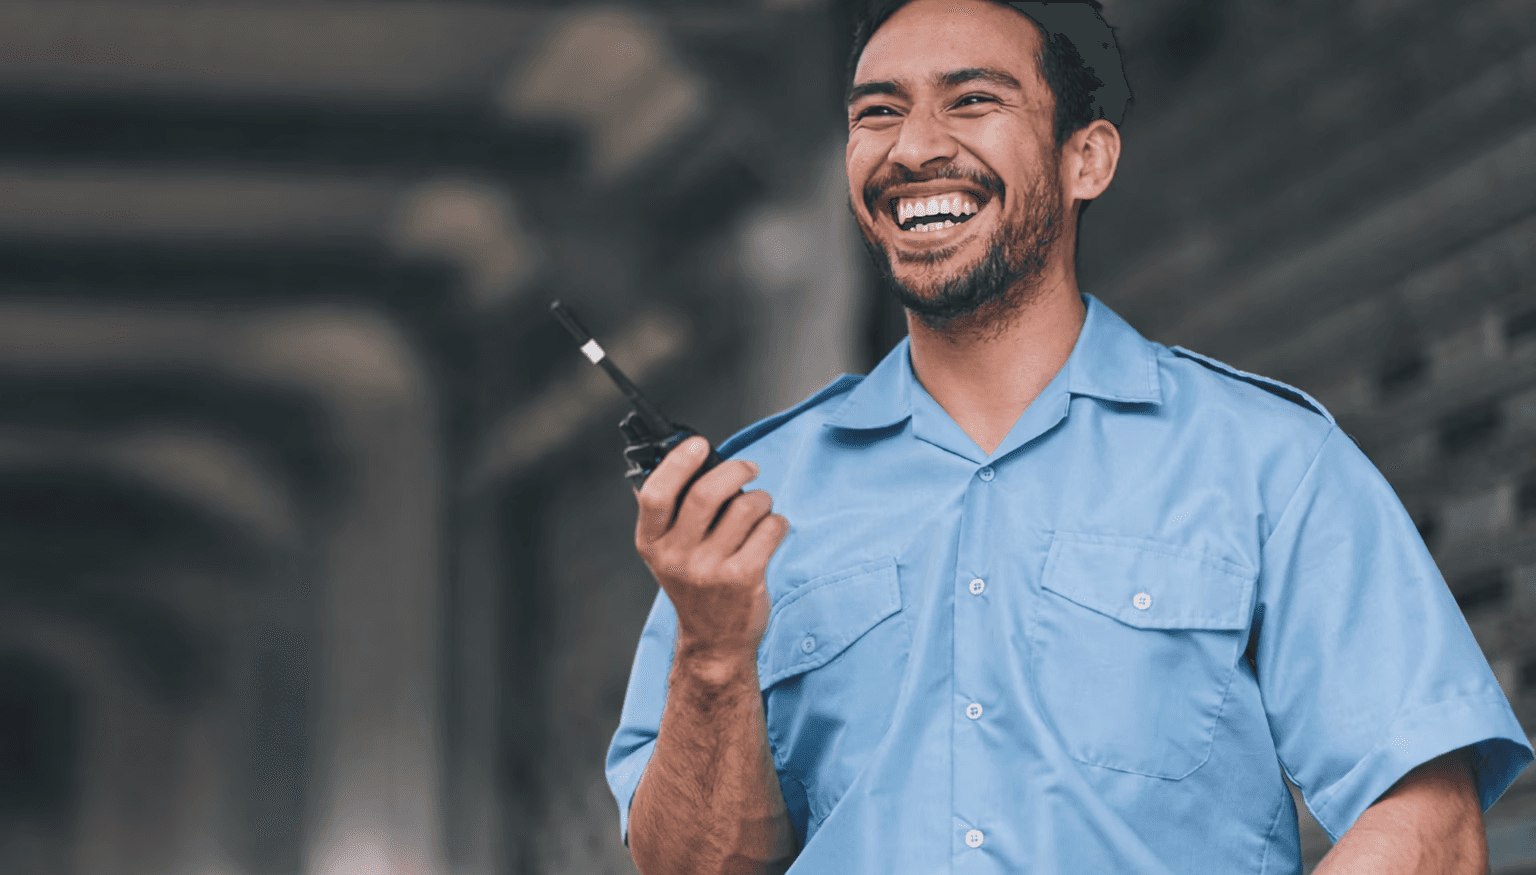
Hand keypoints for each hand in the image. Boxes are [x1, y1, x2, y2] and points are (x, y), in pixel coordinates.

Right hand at [634, 435, 788, 661]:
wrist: (714, 640)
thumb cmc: (697, 583)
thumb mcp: (670, 551)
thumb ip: (676, 511)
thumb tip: (695, 456)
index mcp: (651, 543)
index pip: (656, 493)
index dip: (678, 463)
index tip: (699, 444)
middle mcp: (676, 557)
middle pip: (707, 493)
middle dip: (736, 470)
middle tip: (749, 468)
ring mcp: (710, 570)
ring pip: (746, 507)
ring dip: (761, 499)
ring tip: (759, 509)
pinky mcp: (743, 578)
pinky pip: (770, 528)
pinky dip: (777, 522)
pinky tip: (770, 531)